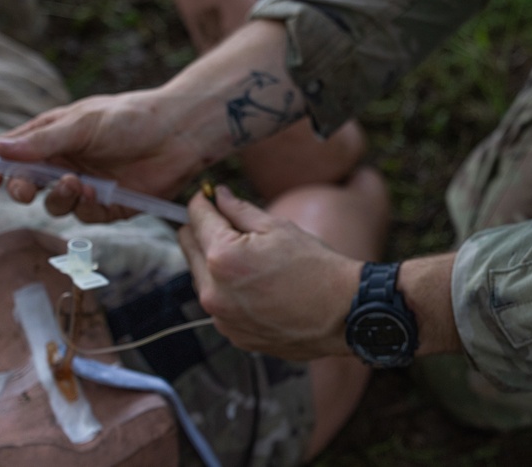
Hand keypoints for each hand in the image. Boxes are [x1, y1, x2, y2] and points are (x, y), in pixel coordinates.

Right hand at [0, 90, 205, 221]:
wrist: (179, 133)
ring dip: (59, 198)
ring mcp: (88, 185)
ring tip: (76, 183)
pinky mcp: (112, 204)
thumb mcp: (83, 124)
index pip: (13, 156)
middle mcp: (67, 163)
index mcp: (54, 139)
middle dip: (21, 190)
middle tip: (26, 190)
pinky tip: (98, 191)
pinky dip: (87, 207)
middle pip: (28, 186)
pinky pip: (87, 215)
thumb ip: (42, 141)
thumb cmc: (132, 118)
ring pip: (56, 206)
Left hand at [179, 186, 362, 359]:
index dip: (203, 202)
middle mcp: (213, 291)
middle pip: (189, 248)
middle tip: (229, 224)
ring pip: (202, 277)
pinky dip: (229, 291)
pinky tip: (258, 286)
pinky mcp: (232, 334)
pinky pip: (219, 304)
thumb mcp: (279, 228)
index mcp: (223, 257)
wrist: (342, 314)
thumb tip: (219, 196)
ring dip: (216, 263)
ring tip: (252, 259)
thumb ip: (240, 210)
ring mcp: (221, 317)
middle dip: (204, 231)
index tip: (209, 196)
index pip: (197, 218)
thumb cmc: (316, 268)